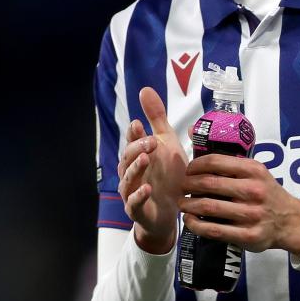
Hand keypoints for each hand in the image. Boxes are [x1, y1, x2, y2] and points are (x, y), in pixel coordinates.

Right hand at [117, 87, 187, 253]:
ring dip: (135, 169)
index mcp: (137, 155)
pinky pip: (134, 203)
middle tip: (151, 141)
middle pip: (127, 158)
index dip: (134, 134)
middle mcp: (130, 172)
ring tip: (145, 159)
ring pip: (128, 179)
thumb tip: (144, 89)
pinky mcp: (137, 210)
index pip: (132, 141)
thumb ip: (157, 118)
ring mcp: (131, 191)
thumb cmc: (167, 175)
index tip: (139, 124)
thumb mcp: (167, 143)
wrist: (172, 211)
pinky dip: (139, 196)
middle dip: (137, 148)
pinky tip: (147, 189)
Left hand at [180, 153, 299, 255]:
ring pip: (208, 207)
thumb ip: (230, 161)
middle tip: (182, 188)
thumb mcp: (256, 171)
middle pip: (208, 184)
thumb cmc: (267, 193)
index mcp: (254, 171)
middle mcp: (253, 191)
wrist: (290, 221)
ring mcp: (251, 214)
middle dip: (188, 185)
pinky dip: (196, 225)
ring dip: (188, 205)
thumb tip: (194, 133)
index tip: (188, 171)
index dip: (195, 166)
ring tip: (182, 204)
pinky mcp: (248, 235)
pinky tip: (189, 221)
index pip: (215, 162)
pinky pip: (214, 230)